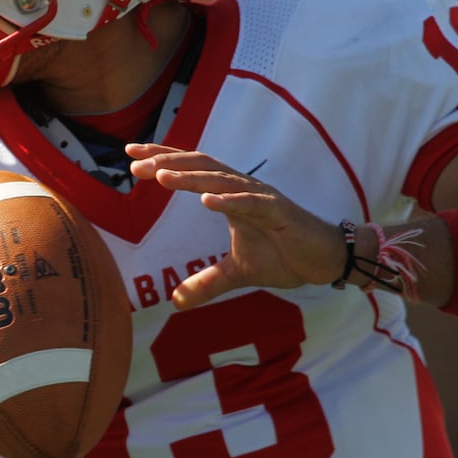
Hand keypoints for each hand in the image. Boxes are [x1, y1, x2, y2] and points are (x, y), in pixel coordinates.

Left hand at [128, 143, 344, 308]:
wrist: (326, 260)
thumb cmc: (285, 256)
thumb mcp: (238, 273)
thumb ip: (207, 282)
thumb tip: (175, 302)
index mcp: (232, 196)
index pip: (192, 170)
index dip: (163, 158)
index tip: (131, 154)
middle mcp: (243, 189)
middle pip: (201, 165)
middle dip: (167, 161)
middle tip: (135, 162)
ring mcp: (261, 198)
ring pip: (222, 180)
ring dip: (191, 177)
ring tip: (161, 176)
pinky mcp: (279, 212)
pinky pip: (251, 203)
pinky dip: (229, 200)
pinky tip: (206, 200)